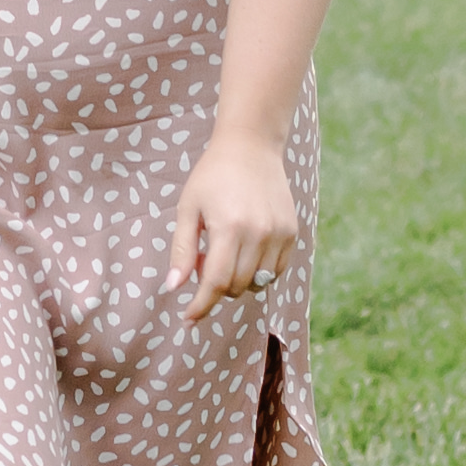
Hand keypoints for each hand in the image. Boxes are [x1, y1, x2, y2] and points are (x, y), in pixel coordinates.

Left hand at [168, 128, 297, 318]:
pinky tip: (246, 250)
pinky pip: (276, 271)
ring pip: (258, 283)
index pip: (217, 283)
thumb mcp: (188, 208)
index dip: (201, 305)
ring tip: (225, 251)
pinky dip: (259, 272)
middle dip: (217, 287)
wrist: (251, 146)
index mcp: (229, 227)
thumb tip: (174, 287)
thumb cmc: (212, 176)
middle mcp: (259, 234)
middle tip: (205, 259)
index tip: (188, 319)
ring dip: (238, 280)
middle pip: (237, 286)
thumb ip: (182, 250)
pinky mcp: (292, 233)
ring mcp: (280, 234)